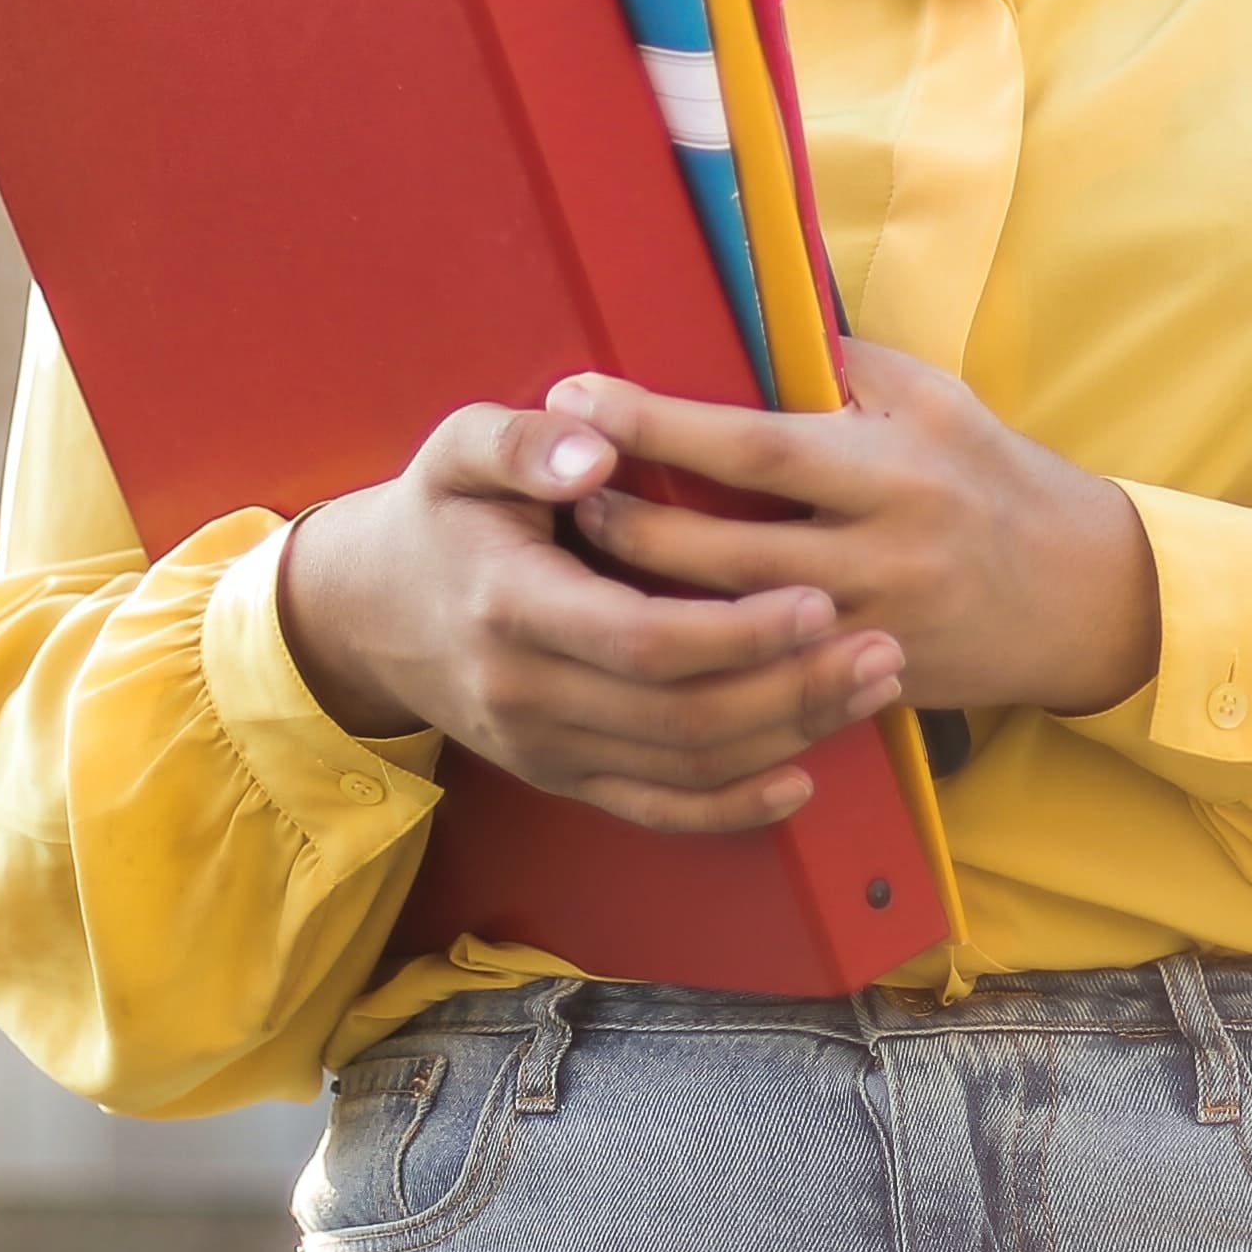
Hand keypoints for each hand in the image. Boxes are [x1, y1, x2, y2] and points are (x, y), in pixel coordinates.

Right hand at [272, 399, 910, 832]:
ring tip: (871, 689)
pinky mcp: (560, 777)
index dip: (737, 633)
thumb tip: (597, 445)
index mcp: (509, 605)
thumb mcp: (458, 449)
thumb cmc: (440, 513)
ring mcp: (543, 748)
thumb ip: (524, 441)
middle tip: (882, 649)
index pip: (641, 639)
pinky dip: (733, 807)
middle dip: (791, 690)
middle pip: (680, 715)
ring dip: (787, 736)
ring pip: (683, 767)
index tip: (819, 601)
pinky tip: (801, 776)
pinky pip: (656, 810)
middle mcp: (525, 693)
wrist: (368, 612)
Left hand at [562, 340, 1164, 722]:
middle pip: (724, 550)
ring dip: (646, 592)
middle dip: (628, 519)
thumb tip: (740, 318)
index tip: (581, 394)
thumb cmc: (992, 474)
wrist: (1081, 595)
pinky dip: (698, 655)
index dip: (660, 423)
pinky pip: (765, 679)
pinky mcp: (866, 685)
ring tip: (577, 552)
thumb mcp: (932, 397)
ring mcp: (871, 631)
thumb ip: (839, 365)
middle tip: (555, 486)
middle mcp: (881, 553)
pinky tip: (641, 632)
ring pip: (732, 626)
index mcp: (893, 466)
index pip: (755, 446)